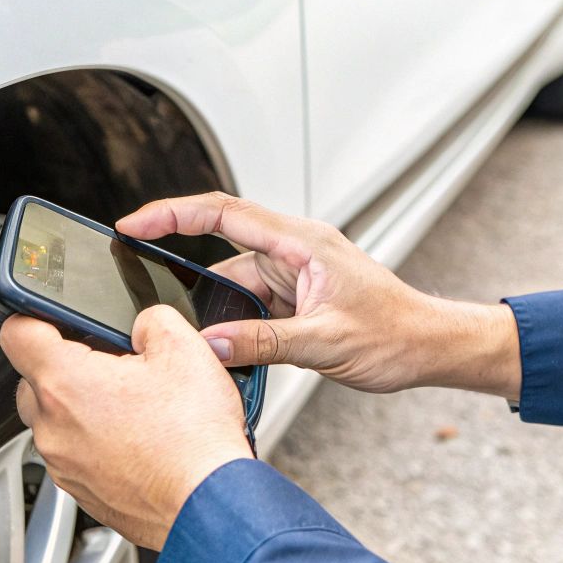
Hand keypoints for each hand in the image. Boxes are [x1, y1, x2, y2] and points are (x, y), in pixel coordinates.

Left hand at [0, 305, 252, 550]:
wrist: (208, 505)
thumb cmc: (193, 440)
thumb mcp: (185, 350)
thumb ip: (152, 320)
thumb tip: (144, 325)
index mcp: (64, 383)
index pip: (16, 333)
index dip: (34, 317)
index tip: (54, 320)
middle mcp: (53, 428)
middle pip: (34, 380)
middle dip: (67, 367)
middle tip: (114, 367)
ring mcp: (64, 465)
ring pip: (57, 421)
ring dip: (86, 410)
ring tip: (136, 409)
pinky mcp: (82, 492)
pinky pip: (77, 456)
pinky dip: (99, 445)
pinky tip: (141, 442)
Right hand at [116, 192, 521, 396]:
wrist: (430, 347)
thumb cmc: (396, 333)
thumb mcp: (324, 343)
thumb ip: (264, 342)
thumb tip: (210, 343)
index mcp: (302, 243)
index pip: (223, 213)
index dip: (172, 214)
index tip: (133, 225)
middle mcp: (295, 252)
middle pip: (220, 251)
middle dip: (183, 274)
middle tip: (146, 297)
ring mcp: (295, 276)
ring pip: (233, 286)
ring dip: (214, 312)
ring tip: (194, 340)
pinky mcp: (297, 299)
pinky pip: (251, 307)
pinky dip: (234, 326)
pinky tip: (225, 350)